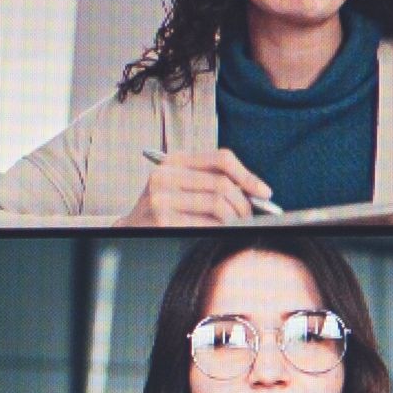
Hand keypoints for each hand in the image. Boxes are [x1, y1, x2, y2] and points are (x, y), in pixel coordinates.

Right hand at [124, 149, 275, 225]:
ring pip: (218, 206)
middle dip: (244, 203)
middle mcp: (165, 176)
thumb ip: (211, 181)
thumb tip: (257, 192)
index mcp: (173, 161)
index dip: (248, 175)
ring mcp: (162, 199)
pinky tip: (222, 234)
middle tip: (251, 217)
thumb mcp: (180, 185)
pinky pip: (207, 226)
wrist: (128, 230)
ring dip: (236, 220)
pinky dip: (222, 231)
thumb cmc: (162, 210)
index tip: (264, 192)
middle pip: (222, 184)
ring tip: (237, 227)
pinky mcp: (163, 222)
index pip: (221, 159)